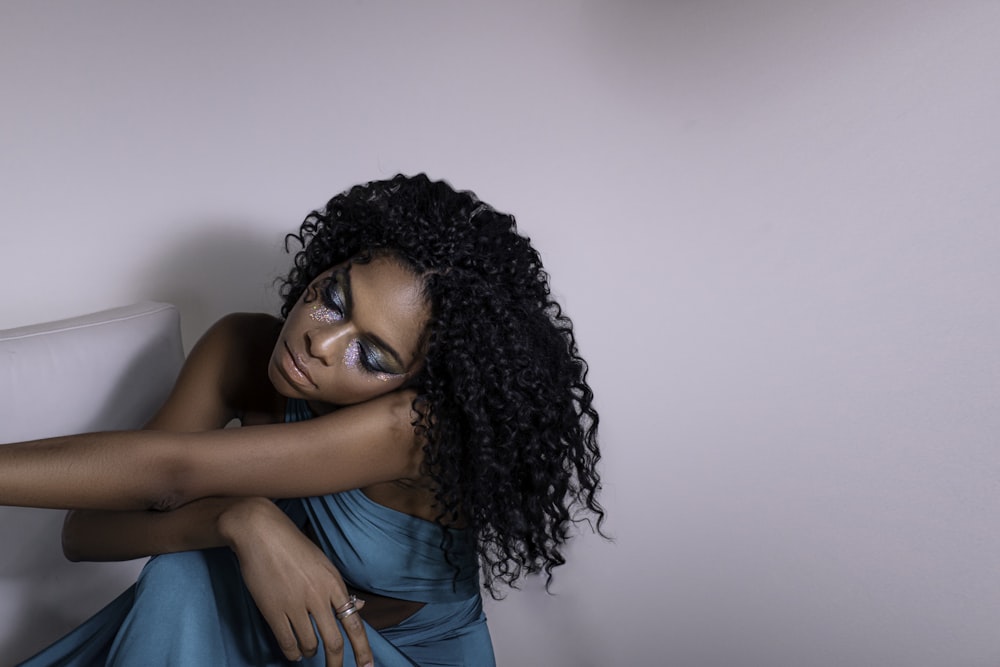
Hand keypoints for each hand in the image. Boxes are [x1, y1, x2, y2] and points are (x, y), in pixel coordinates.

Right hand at [219, 498, 373, 666]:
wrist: (261, 533)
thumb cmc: (294, 546)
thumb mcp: (323, 564)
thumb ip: (338, 590)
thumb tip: (358, 607)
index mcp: (334, 583)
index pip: (354, 623)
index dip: (363, 649)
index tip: (367, 666)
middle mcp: (318, 596)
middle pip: (334, 641)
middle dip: (336, 663)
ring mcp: (295, 605)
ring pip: (310, 645)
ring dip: (310, 653)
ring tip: (308, 651)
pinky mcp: (273, 610)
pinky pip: (287, 642)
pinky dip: (292, 652)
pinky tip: (294, 652)